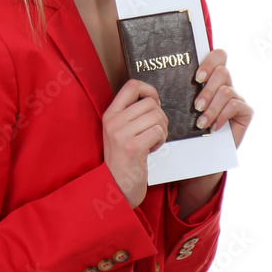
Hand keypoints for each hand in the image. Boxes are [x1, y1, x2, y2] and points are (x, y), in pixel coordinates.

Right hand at [102, 78, 167, 207]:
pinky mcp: (133, 147)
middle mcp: (113, 121)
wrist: (116, 186)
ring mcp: (121, 134)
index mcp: (110, 114)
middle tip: (154, 132)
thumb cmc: (124, 159)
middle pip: (150, 103)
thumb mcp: (120, 132)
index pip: (132, 85)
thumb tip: (152, 98)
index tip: (154, 104)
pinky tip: (152, 149)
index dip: (149, 91)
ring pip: (157, 116)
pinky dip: (160, 140)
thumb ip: (131, 114)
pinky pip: (158, 132)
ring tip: (152, 141)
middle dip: (160, 117)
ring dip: (162, 130)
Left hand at [193, 50, 252, 147]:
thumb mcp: (186, 109)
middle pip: (223, 71)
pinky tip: (214, 127)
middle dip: (207, 90)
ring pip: (226, 91)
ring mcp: (237, 98)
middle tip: (196, 106)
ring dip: (211, 108)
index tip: (197, 78)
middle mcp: (227, 85)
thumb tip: (171, 80)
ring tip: (201, 123)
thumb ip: (184, 93)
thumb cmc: (192, 129)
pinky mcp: (246, 111)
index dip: (210, 62)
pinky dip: (222, 116)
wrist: (205, 153)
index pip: (218, 56)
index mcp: (212, 79)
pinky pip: (235, 105)